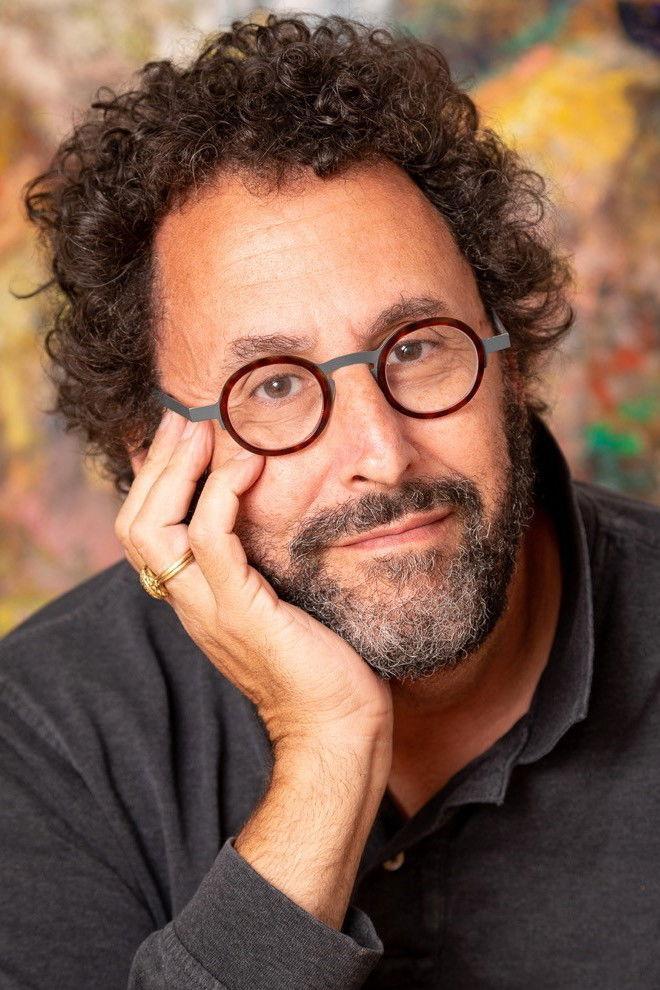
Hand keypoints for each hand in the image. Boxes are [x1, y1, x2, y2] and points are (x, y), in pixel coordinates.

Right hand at [115, 412, 393, 755]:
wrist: (339, 730)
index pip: (144, 535)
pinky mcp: (242, 612)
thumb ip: (263, 567)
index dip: (151, 482)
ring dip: (176, 471)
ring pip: (154, 529)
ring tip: (202, 430)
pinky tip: (248, 466)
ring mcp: (210, 610)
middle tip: (184, 419)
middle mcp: (190, 605)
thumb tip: (275, 518)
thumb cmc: (324, 666)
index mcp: (196, 602)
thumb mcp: (281, 604)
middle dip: (155, 464)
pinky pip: (210, 542)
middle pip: (135, 526)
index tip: (177, 436)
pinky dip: (221, 496)